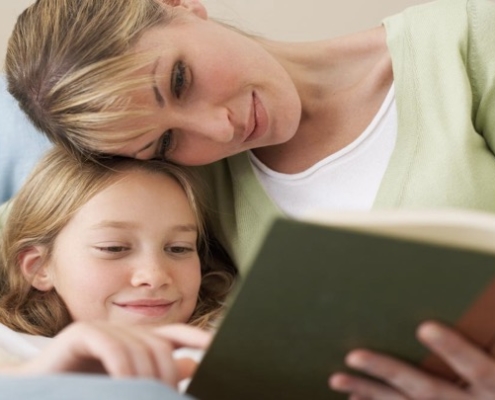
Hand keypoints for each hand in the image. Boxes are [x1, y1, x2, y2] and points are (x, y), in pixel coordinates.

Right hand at [8, 321, 210, 387]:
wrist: (40, 388)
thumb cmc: (86, 387)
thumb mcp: (129, 382)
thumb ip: (159, 372)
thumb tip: (193, 364)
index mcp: (137, 341)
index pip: (173, 334)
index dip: (196, 337)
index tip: (216, 347)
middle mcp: (124, 331)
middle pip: (160, 345)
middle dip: (167, 375)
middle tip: (165, 397)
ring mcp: (104, 328)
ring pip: (139, 349)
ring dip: (144, 379)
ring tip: (141, 397)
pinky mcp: (82, 333)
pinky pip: (113, 348)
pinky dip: (122, 369)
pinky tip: (122, 386)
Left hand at [329, 321, 494, 398]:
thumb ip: (487, 342)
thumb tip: (471, 306)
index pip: (480, 370)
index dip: (454, 349)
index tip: (425, 327)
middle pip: (427, 390)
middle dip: (388, 371)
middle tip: (353, 356)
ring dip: (368, 392)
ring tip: (336, 379)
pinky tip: (354, 398)